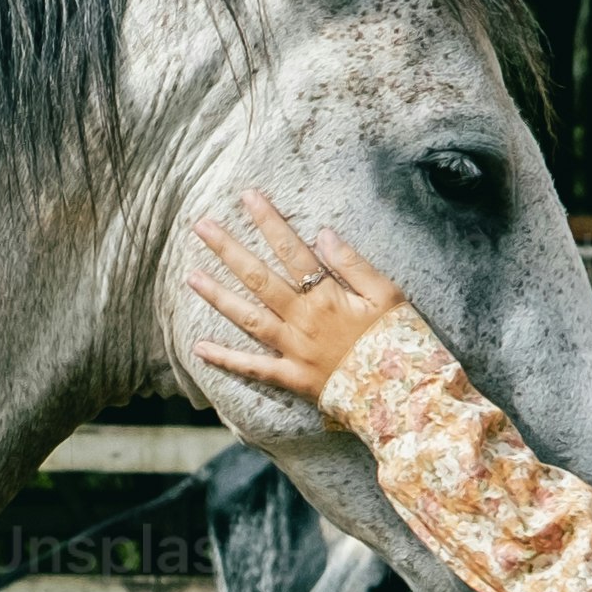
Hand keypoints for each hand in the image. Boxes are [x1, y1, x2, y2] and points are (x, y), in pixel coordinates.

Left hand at [185, 194, 404, 402]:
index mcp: (326, 296)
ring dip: (217, 296)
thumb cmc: (398, 339)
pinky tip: (198, 347)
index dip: (268, 221)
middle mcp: (302, 320)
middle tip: (201, 227)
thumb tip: (323, 234)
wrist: (401, 393)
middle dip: (228, 250)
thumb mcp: (387, 294)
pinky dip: (225, 359)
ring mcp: (293, 350)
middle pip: (258, 278)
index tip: (247, 197)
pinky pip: (253, 368)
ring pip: (248, 318)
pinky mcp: (291, 378)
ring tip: (190, 276)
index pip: (291, 250)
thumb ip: (353, 264)